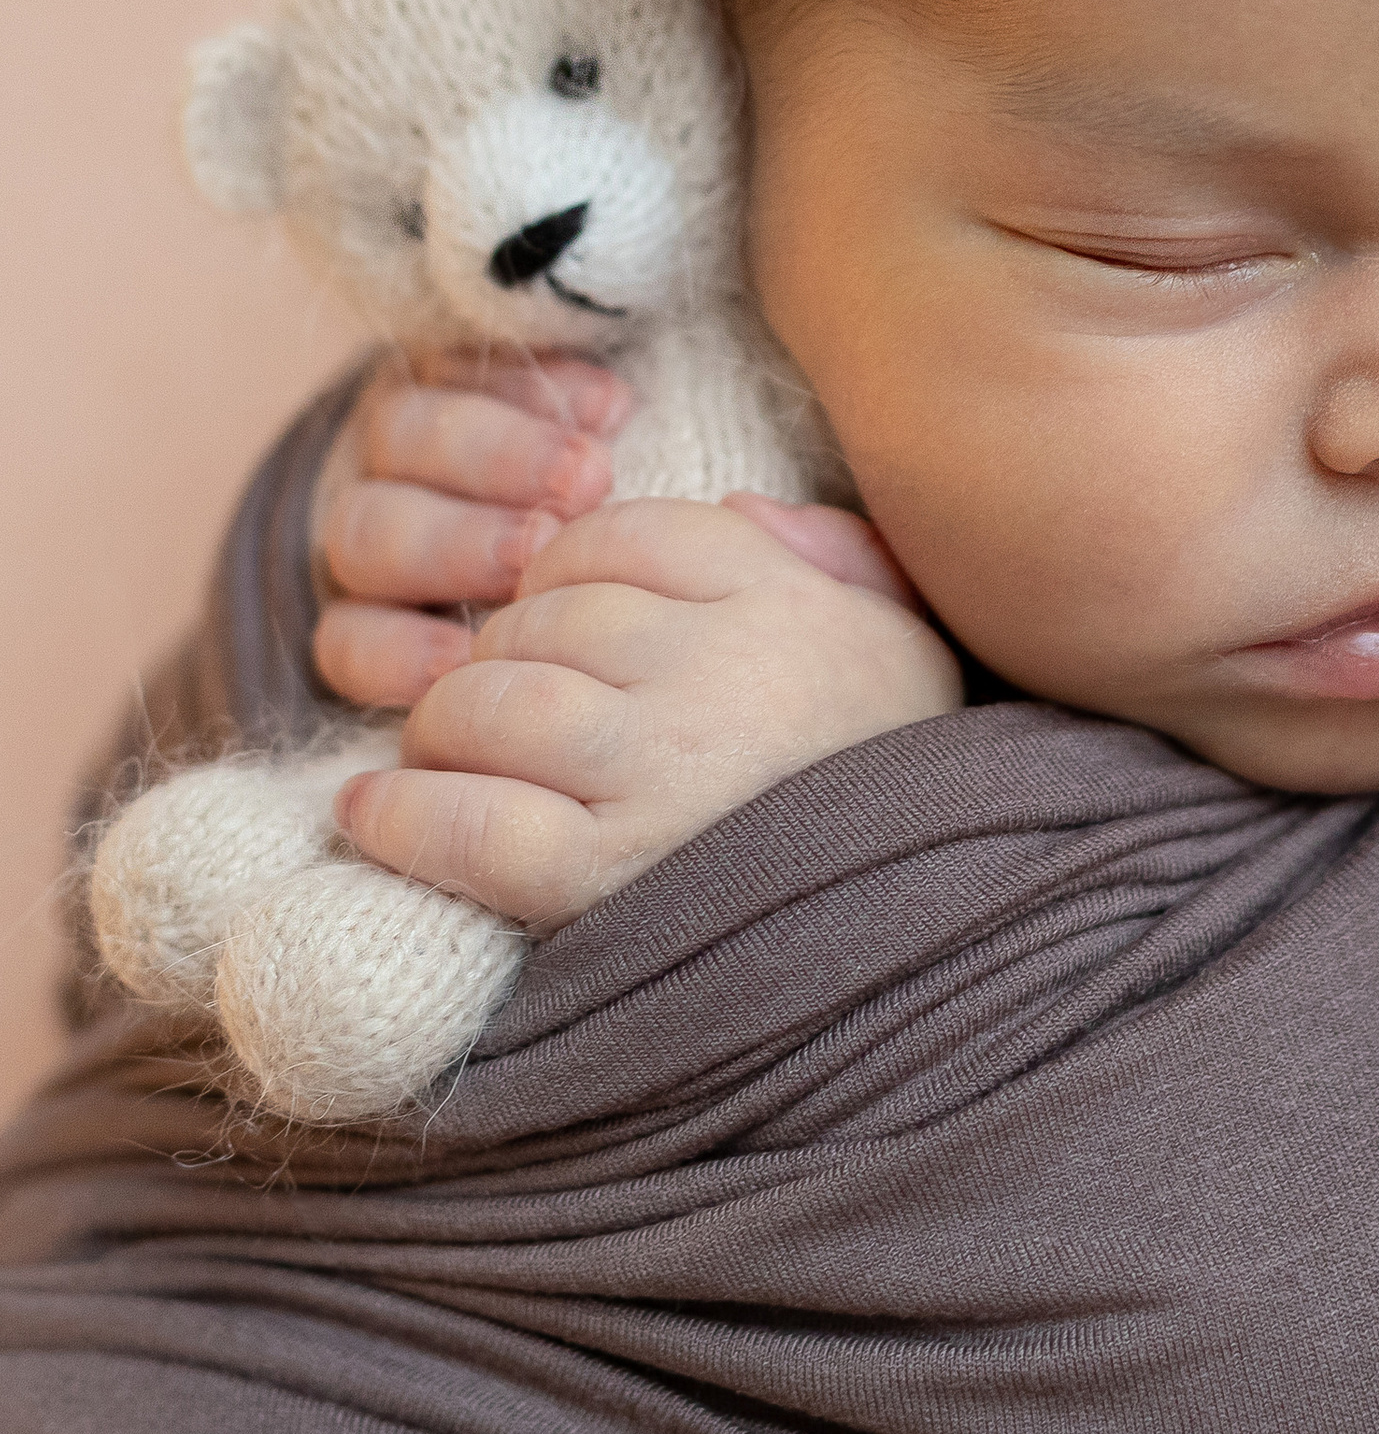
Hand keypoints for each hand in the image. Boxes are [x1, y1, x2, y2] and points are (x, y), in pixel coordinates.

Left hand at [312, 350, 628, 709]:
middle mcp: (389, 531)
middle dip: (451, 545)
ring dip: (494, 457)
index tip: (455, 665)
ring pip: (408, 434)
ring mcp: (413, 440)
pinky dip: (540, 383)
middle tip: (533, 552)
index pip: (354, 644)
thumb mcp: (604, 675)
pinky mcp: (461, 359)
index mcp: (397, 623)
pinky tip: (613, 409)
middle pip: (372, 536)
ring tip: (588, 478)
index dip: (392, 654)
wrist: (669, 500)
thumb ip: (579, 693)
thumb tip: (581, 719)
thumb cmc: (636, 632)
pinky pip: (470, 358)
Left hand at [333, 496, 963, 932]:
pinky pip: (473, 819)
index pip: (623, 533)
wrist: (946, 927)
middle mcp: (724, 665)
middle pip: (546, 616)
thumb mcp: (904, 638)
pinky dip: (406, 815)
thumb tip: (739, 507)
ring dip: (446, 729)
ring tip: (441, 760)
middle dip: (497, 658)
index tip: (558, 624)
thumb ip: (831, 553)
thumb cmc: (898, 778)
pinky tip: (376, 812)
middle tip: (488, 709)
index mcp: (784, 599)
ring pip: (496, 700)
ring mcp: (666, 764)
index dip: (562, 573)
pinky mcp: (611, 873)